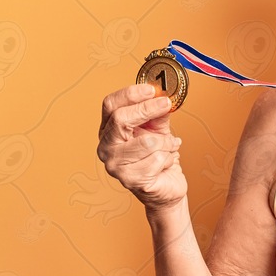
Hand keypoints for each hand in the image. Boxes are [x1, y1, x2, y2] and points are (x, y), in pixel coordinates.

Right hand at [98, 84, 186, 211]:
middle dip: (147, 109)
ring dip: (166, 142)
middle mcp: (106, 147)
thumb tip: (162, 96)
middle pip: (121, 119)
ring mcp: (115, 166)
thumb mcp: (158, 128)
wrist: (167, 185)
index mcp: (108, 130)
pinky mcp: (131, 180)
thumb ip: (157, 113)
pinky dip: (170, 158)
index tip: (151, 89)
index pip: (110, 105)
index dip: (130, 94)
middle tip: (166, 103)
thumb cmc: (158, 155)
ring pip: (147, 142)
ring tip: (169, 147)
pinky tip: (166, 163)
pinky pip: (158, 159)